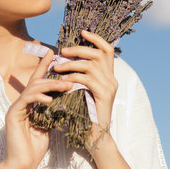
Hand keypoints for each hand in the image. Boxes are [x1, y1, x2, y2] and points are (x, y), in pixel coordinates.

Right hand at [3, 50, 73, 168]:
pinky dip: (39, 98)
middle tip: (71, 77)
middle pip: (37, 81)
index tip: (54, 53)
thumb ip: (54, 110)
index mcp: (30, 103)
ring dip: (51, 86)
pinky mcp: (12, 115)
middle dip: (54, 77)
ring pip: (33, 88)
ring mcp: (16, 107)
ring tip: (66, 86)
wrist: (23, 164)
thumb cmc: (36, 147)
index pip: (38, 81)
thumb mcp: (49, 124)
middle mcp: (21, 102)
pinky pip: (26, 100)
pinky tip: (50, 99)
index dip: (45, 66)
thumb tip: (67, 96)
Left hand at [52, 30, 118, 145]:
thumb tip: (65, 58)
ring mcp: (110, 87)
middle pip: (98, 53)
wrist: (95, 136)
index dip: (96, 38)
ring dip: (71, 64)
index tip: (82, 32)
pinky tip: (62, 81)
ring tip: (57, 68)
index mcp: (108, 75)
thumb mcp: (82, 89)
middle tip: (63, 51)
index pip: (107, 49)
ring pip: (91, 65)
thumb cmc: (85, 113)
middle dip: (79, 49)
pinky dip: (73, 78)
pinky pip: (87, 80)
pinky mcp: (104, 96)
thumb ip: (80, 75)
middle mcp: (112, 78)